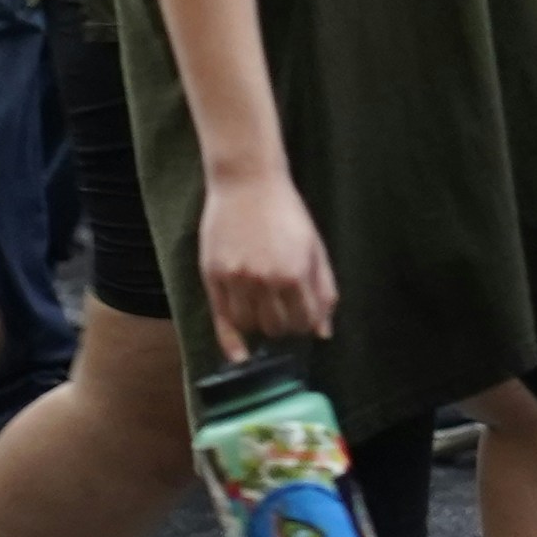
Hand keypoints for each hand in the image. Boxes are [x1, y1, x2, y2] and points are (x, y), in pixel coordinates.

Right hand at [197, 166, 340, 355]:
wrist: (247, 182)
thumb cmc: (285, 211)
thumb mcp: (314, 246)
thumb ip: (323, 289)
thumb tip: (323, 331)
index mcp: (294, 272)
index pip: (303, 321)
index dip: (305, 323)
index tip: (302, 316)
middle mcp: (264, 280)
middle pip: (276, 327)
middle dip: (284, 324)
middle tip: (282, 310)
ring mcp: (236, 279)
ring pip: (250, 326)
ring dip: (259, 325)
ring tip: (263, 310)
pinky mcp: (212, 275)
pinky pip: (222, 320)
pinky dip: (231, 341)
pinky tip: (239, 354)